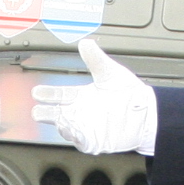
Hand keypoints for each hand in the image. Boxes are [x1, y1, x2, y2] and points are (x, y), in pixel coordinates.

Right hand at [32, 38, 157, 155]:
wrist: (147, 113)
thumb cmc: (130, 93)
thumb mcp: (110, 72)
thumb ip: (95, 59)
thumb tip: (85, 43)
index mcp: (83, 96)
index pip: (60, 95)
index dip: (48, 94)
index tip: (37, 92)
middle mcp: (82, 112)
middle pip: (57, 114)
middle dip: (45, 113)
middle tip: (37, 111)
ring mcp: (87, 127)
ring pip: (66, 128)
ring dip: (60, 125)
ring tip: (58, 119)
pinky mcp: (95, 141)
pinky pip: (81, 141)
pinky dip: (75, 137)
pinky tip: (72, 131)